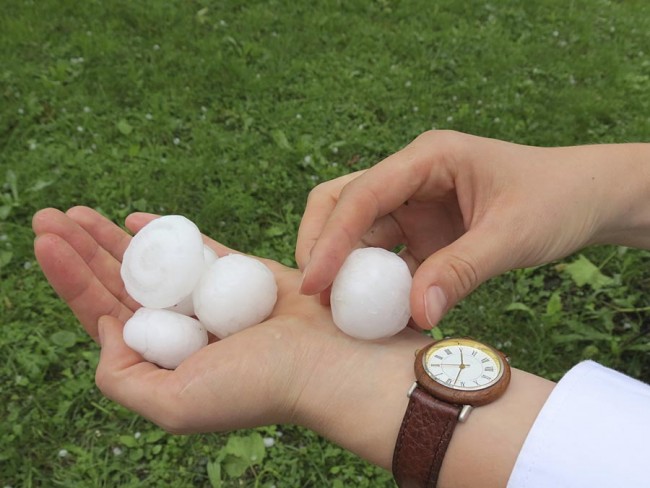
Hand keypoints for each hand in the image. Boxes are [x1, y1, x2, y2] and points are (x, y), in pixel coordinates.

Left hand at [32, 206, 428, 468]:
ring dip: (109, 237)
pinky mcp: (237, 273)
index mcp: (163, 361)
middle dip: (81, 250)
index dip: (71, 279)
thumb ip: (123, 378)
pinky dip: (163, 231)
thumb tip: (104, 328)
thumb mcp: (172, 406)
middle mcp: (181, 330)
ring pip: (148, 262)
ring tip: (75, 212)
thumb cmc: (256, 386)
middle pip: (118, 283)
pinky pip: (195, 248)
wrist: (328, 361)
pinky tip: (131, 218)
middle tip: (49, 214)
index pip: (103, 315)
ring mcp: (207, 299)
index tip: (45, 242)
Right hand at [297, 130, 649, 327]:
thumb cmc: (555, 199)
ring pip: (359, 234)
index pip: (364, 194)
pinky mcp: (422, 235)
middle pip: (343, 203)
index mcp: (428, 158)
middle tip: (314, 293)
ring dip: (347, 270)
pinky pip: (387, 259)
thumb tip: (415, 314)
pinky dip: (377, 286)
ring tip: (339, 311)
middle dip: (321, 244)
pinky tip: (377, 314)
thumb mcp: (512, 234)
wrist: (585, 200)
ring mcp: (414, 207)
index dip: (332, 238)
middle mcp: (411, 178)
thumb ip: (462, 271)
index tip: (314, 282)